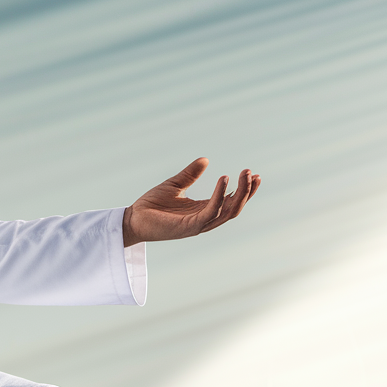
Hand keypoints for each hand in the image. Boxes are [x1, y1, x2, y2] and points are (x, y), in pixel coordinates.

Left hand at [123, 158, 259, 246]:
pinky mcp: (190, 226)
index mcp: (203, 209)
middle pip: (235, 207)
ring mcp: (199, 224)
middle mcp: (205, 218)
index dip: (244, 190)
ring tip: (245, 174)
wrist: (133, 219)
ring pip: (228, 211)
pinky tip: (224, 179)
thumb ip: (190, 174)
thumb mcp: (174, 184)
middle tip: (253, 173)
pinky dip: (220, 196)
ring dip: (240, 193)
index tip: (253, 174)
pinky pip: (211, 211)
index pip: (231, 201)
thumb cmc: (152, 205)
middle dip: (247, 191)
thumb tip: (205, 159)